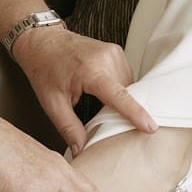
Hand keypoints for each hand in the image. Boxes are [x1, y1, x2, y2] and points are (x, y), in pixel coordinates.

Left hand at [10, 22, 155, 156]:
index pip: (119, 95)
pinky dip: (119, 88)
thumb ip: (68, 128)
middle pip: (126, 92)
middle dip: (121, 110)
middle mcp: (106, 58)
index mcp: (90, 70)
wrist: (41, 41)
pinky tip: (105, 93)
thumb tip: (81, 150)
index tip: (150, 126)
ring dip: (121, 98)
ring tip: (99, 102)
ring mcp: (113, 52)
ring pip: (129, 85)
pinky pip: (126, 76)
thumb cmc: (44, 68)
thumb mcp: (51, 103)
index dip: (136, 113)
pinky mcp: (115, 51)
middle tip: (107, 122)